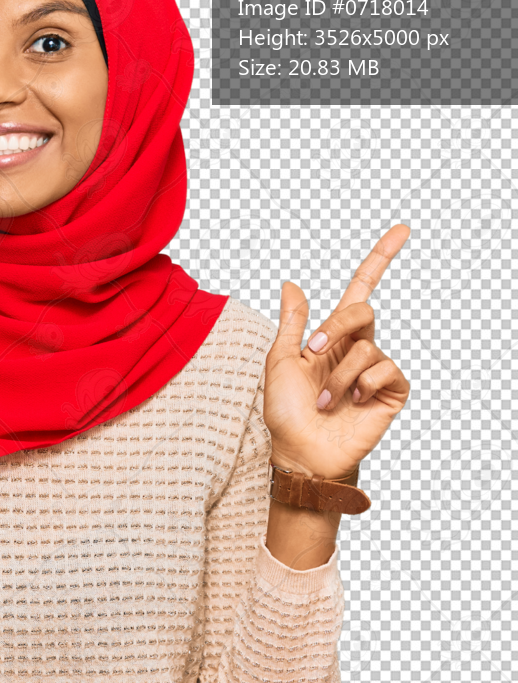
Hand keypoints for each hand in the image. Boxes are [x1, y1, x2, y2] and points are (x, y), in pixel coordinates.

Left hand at [263, 224, 410, 477]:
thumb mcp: (280, 361)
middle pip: (362, 309)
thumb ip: (292, 323)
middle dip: (336, 326)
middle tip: (314, 351)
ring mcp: (375, 371)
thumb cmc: (286, 413)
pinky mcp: (390, 393)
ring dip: (338, 375)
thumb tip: (291, 284)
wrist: (299, 452)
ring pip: (366, 347)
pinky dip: (362, 385)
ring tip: (325, 401)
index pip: (361, 289)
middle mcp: (357, 348)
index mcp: (332, 337)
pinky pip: (386, 370)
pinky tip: (351, 405)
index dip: (380, 258)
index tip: (402, 230)